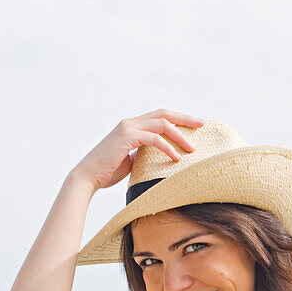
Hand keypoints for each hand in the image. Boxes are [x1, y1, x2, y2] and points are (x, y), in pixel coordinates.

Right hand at [73, 109, 205, 192]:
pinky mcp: (127, 137)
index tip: (195, 125)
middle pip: (165, 113)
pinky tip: (177, 158)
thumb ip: (143, 154)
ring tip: (192, 148)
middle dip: (185, 119)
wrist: (88, 177)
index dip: (178, 119)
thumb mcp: (130, 160)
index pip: (160, 116)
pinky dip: (168, 147)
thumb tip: (157, 158)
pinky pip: (154, 139)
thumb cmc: (107, 172)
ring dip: (180, 135)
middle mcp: (131, 122)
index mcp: (132, 125)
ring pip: (162, 124)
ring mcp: (128, 127)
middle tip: (203, 124)